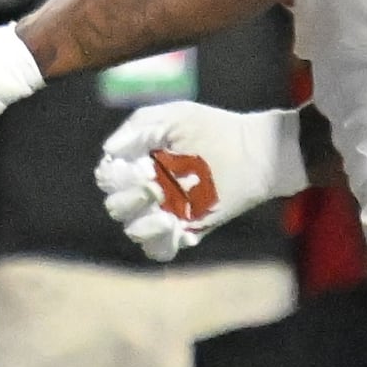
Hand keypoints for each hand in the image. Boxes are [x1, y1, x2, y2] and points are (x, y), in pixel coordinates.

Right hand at [96, 103, 306, 259]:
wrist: (257, 153)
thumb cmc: (215, 128)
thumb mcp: (175, 116)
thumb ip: (138, 126)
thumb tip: (108, 151)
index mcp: (138, 162)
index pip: (108, 177)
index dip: (116, 176)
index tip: (142, 166)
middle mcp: (148, 189)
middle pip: (116, 207)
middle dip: (129, 198)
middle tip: (155, 186)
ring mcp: (167, 212)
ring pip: (134, 231)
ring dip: (144, 224)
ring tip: (167, 215)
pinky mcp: (188, 230)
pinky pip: (160, 250)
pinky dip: (163, 242)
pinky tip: (179, 229)